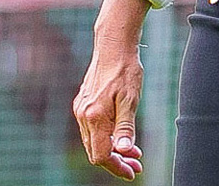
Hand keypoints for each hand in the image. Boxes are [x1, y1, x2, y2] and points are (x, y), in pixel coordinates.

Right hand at [73, 0, 149, 179]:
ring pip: (93, 142)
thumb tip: (124, 150)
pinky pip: (91, 130)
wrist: (113, 46)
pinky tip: (120, 136)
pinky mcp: (83, 104)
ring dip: (111, 150)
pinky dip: (105, 137)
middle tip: (136, 164)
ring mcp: (81, 109)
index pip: (102, 155)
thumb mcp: (131, 99)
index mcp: (94, 116)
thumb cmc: (125, 70)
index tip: (133, 171)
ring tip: (133, 152)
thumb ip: (126, 126)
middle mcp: (83, 115)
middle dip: (116, 162)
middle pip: (96, 152)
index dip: (117, 167)